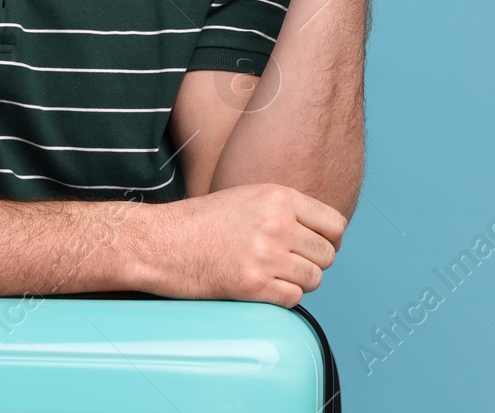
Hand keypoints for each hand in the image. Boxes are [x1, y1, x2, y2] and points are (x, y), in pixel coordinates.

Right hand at [136, 184, 345, 307]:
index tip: (315, 246)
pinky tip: (261, 288)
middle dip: (312, 263)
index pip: (335, 224)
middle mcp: (276, 223)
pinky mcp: (253, 284)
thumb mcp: (245, 197)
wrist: (159, 242)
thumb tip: (320, 232)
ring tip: (271, 275)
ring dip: (297, 282)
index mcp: (277, 196)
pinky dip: (282, 298)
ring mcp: (266, 254)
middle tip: (288, 264)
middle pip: (327, 255)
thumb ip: (283, 209)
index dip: (329, 239)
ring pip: (314, 279)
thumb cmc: (198, 222)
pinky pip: (294, 298)